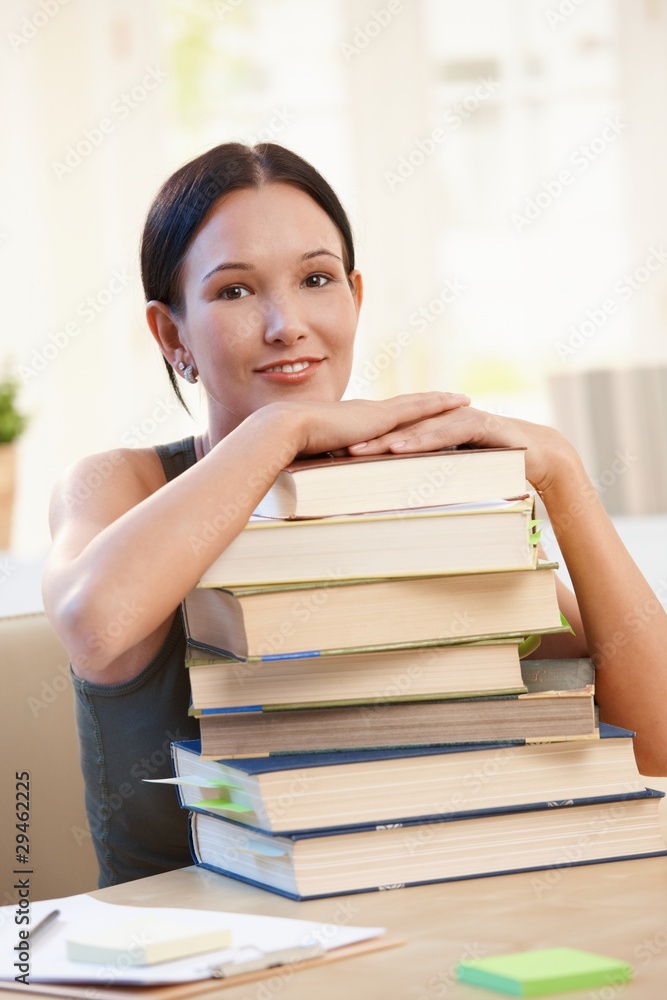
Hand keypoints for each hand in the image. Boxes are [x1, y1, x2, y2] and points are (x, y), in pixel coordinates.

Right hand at [267, 392, 471, 458]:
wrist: (287, 430)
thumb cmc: (292, 449)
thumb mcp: (317, 460)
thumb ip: (328, 469)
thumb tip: (327, 486)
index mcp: (353, 423)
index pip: (385, 419)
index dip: (403, 415)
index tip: (418, 415)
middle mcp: (368, 412)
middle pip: (407, 406)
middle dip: (429, 404)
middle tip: (452, 401)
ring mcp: (377, 411)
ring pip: (419, 403)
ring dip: (442, 401)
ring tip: (463, 399)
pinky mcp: (383, 416)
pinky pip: (421, 407)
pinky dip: (442, 403)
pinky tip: (460, 402)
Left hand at [347, 403, 578, 494]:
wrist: (540, 455)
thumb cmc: (493, 467)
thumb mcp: (454, 475)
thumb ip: (428, 478)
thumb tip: (396, 503)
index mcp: (432, 430)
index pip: (394, 434)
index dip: (365, 442)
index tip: (335, 456)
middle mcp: (442, 420)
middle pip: (398, 428)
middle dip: (367, 439)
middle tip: (336, 451)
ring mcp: (460, 418)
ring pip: (417, 429)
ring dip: (387, 440)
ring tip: (360, 452)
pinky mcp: (479, 423)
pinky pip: (444, 432)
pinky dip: (422, 440)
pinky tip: (401, 449)